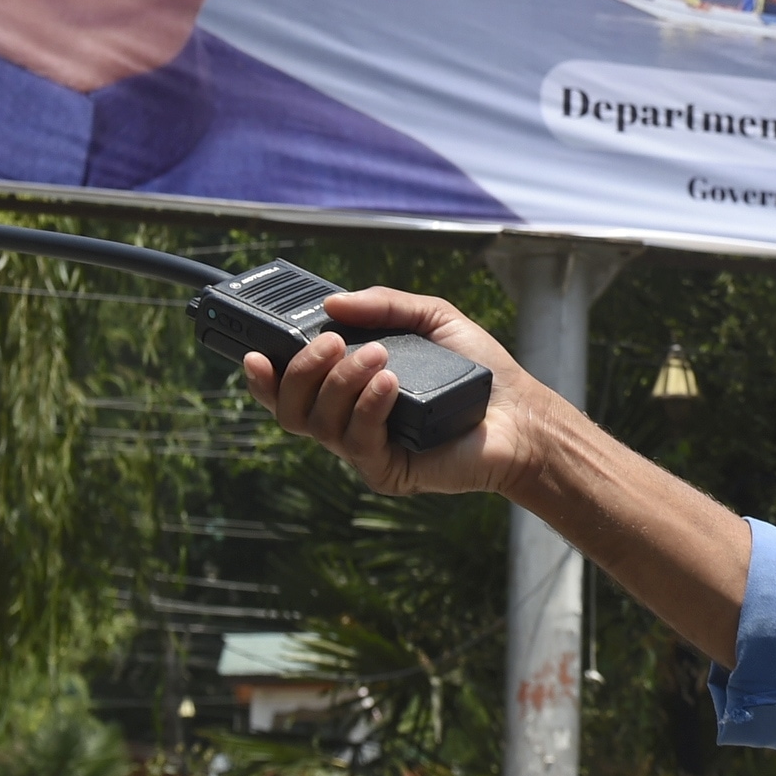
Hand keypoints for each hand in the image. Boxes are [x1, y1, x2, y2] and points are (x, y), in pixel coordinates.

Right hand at [245, 287, 558, 498]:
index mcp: (349, 390)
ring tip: (379, 356)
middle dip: (302, 371)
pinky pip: (358, 443)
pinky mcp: (389, 472)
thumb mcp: (432, 318)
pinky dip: (368, 407)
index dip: (263, 377)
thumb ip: (384, 305)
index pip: (289, 391)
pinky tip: (390, 383)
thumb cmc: (478, 370)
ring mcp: (366, 451)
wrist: (522, 413)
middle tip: (332, 342)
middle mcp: (349, 423)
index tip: (253, 352)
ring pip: (320, 425)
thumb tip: (332, 303)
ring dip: (341, 383)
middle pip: (292, 410)